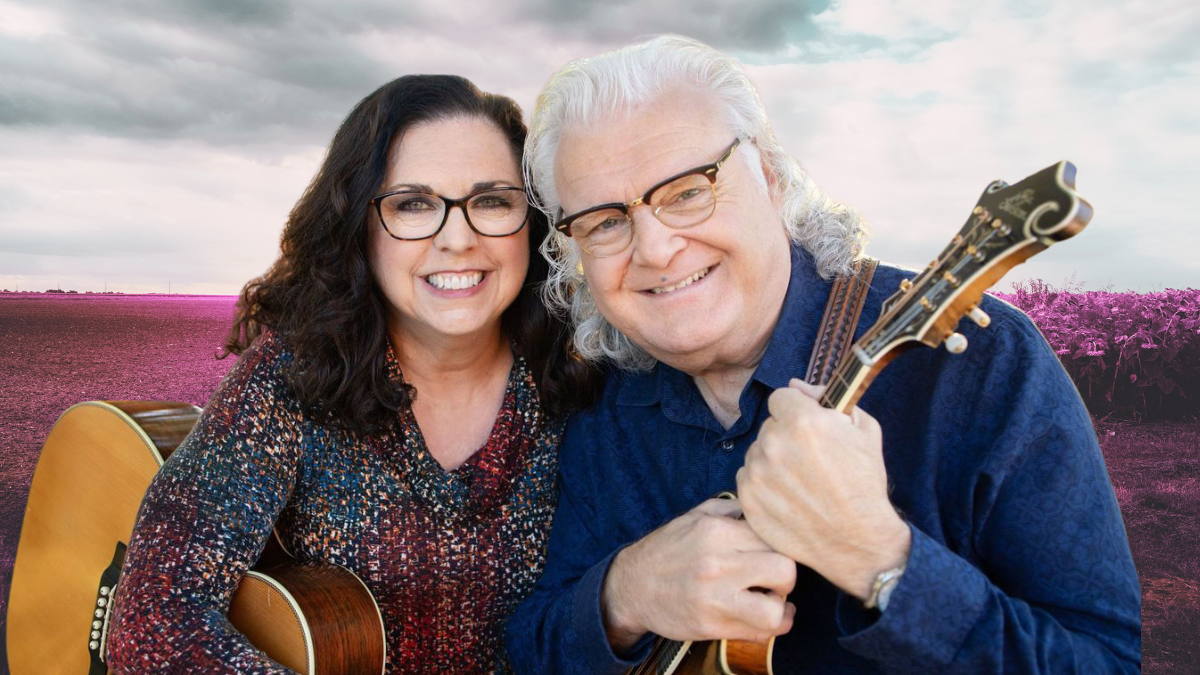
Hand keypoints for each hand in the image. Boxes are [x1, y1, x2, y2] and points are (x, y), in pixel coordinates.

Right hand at [601, 498, 796, 652]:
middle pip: (785, 570)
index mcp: (717, 531)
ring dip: (781, 605)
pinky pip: (759, 632)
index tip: (776, 553)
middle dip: (787, 575)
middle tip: (776, 578)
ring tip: (771, 599)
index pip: (774, 537)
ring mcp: (714, 598)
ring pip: (775, 609)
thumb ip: (730, 510)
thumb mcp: (693, 516)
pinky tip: (768, 616)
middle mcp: (718, 563)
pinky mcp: (711, 625)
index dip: (782, 546)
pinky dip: (773, 626)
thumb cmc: (666, 550)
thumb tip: (762, 509)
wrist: (631, 586)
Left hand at [737, 379, 909, 600]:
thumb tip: (797, 385)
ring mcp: (757, 473)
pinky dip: (763, 485)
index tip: (808, 427)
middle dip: (787, 436)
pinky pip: (748, 478)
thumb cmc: (864, 485)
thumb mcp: (864, 431)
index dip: (797, 411)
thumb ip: (829, 398)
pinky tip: (788, 498)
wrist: (860, 541)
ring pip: (757, 452)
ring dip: (773, 461)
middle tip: (809, 460)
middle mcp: (774, 444)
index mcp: (802, 421)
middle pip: (770, 426)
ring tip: (801, 483)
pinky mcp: (748, 499)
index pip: (782, 397)